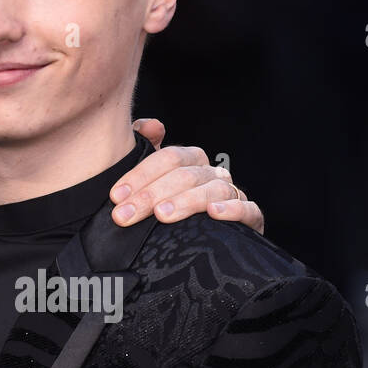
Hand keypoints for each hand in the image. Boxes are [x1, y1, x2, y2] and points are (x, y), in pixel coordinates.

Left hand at [109, 118, 263, 232]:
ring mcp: (232, 195)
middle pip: (185, 175)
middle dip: (151, 195)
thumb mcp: (150, 178)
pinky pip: (248, 210)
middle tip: (126, 214)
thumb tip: (151, 125)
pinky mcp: (250, 218)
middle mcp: (212, 174)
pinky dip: (232, 209)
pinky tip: (213, 213)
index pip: (168, 158)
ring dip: (186, 201)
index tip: (117, 196)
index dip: (140, 175)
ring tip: (162, 214)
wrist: (196, 242)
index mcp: (190, 160)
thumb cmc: (167, 204)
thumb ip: (145, 145)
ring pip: (213, 190)